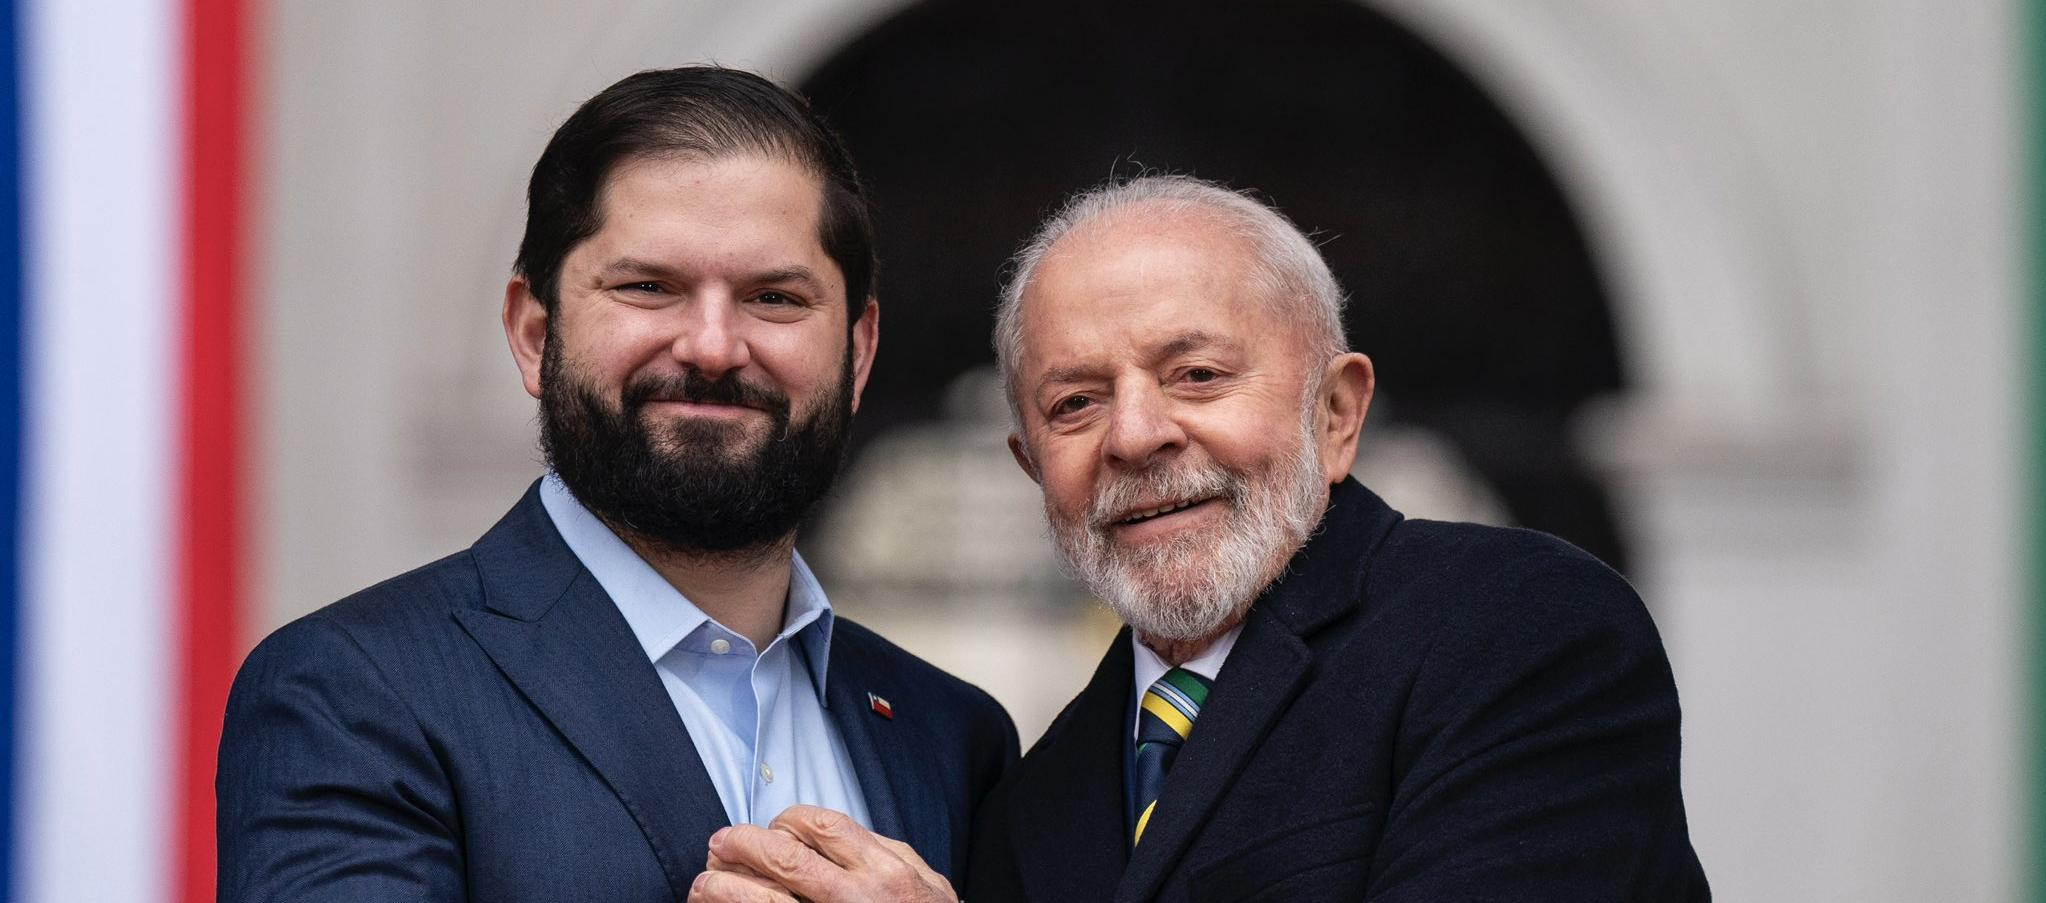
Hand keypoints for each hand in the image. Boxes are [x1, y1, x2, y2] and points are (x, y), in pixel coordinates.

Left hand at [689, 805, 956, 902]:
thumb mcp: (928, 886)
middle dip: (741, 845)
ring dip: (724, 888)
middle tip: (718, 845)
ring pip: (763, 900)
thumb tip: (834, 835)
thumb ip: (888, 856)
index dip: (783, 822)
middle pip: (783, 858)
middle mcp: (856, 900)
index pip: (820, 826)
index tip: (769, 830)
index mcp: (884, 872)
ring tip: (705, 884)